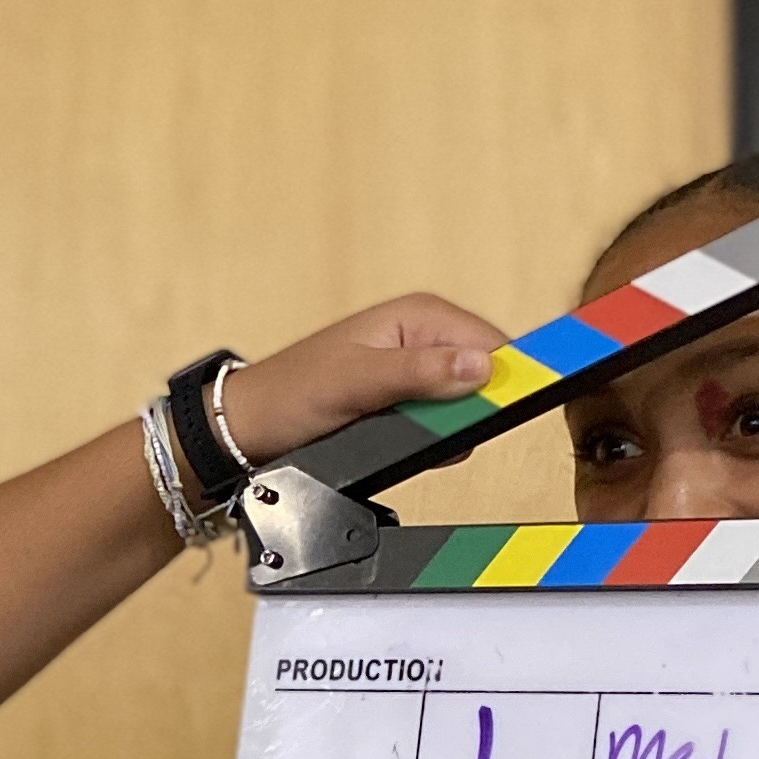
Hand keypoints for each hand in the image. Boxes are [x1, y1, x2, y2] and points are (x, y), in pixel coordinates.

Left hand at [213, 295, 509, 462]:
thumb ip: (420, 374)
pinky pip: (445, 425)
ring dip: (447, 431)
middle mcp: (425, 338)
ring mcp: (418, 372)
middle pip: (487, 377)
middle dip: (470, 411)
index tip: (508, 411)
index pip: (494, 344)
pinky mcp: (408, 402)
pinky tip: (400, 443)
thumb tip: (481, 368)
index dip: (506, 380)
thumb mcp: (356, 382)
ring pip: (469, 406)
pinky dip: (432, 442)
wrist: (250, 429)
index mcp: (420, 315)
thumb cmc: (290, 394)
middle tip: (429, 428)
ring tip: (400, 432)